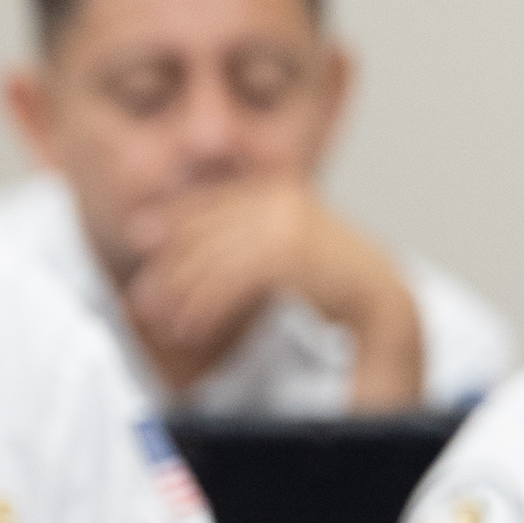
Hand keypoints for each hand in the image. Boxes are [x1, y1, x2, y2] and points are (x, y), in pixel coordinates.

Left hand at [121, 182, 420, 402]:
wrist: (385, 303)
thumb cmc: (328, 283)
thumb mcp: (283, 252)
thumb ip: (244, 242)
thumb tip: (180, 248)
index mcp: (282, 193)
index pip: (216, 201)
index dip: (175, 216)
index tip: (138, 234)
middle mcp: (288, 203)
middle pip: (211, 230)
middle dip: (171, 266)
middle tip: (141, 299)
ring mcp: (296, 227)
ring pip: (220, 258)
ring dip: (186, 296)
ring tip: (166, 325)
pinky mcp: (300, 256)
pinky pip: (237, 279)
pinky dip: (209, 307)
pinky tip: (193, 329)